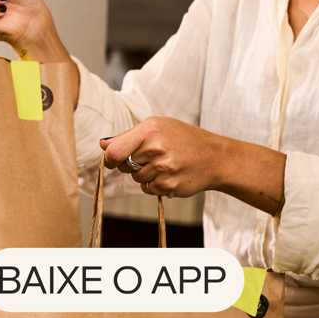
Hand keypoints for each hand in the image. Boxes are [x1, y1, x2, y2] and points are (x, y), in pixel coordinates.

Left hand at [100, 118, 224, 197]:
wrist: (215, 157)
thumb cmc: (184, 139)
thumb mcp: (158, 127)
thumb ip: (128, 137)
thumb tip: (103, 145)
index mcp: (150, 130)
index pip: (115, 151)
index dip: (110, 158)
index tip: (113, 160)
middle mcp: (155, 149)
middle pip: (125, 166)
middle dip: (133, 164)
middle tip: (154, 156)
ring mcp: (162, 169)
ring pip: (136, 179)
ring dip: (145, 175)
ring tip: (166, 164)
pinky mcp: (168, 186)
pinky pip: (148, 189)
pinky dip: (155, 185)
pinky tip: (170, 175)